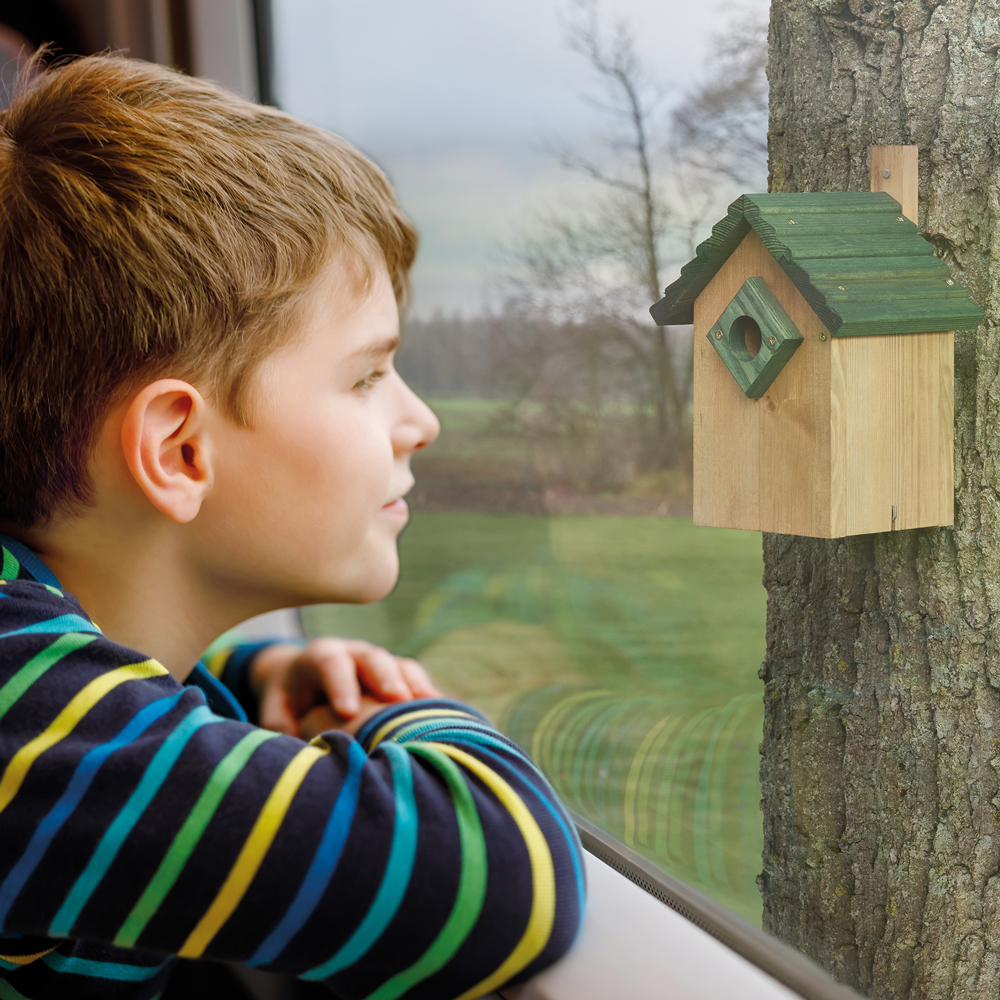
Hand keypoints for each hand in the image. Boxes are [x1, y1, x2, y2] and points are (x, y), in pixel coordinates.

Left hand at [249, 638, 438, 736]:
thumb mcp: (277, 708)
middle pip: (372, 658)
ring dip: (414, 686)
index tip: (347, 711)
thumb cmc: (288, 699)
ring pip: (400, 666)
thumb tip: (291, 742)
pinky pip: (417, 680)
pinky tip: (447, 714)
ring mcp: (380, 662)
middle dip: (385, 678)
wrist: (305, 677)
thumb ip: (280, 723)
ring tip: (430, 707)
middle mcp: (354, 654)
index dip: (340, 684)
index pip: (330, 662)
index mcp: (320, 657)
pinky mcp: (399, 675)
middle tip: (396, 699)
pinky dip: (430, 696)